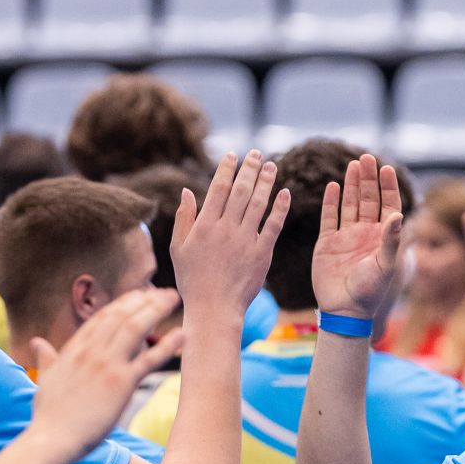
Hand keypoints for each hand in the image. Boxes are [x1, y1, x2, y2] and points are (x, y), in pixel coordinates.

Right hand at [29, 290, 182, 461]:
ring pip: (136, 328)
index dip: (123, 304)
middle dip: (144, 300)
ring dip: (156, 310)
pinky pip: (149, 360)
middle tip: (163, 292)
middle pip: (121, 316)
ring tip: (173, 298)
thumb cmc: (48, 416)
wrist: (52, 438)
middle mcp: (91, 351)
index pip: (102, 318)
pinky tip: (183, 334)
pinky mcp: (121, 383)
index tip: (139, 295)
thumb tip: (37, 343)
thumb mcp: (44, 380)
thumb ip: (46, 359)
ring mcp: (107, 365)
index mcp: (74, 348)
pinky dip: (168, 345)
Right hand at [171, 150, 289, 320]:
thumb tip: (186, 190)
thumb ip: (184, 218)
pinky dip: (280, 209)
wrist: (214, 309)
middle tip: (257, 153)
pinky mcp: (261, 255)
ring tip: (272, 166)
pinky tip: (285, 194)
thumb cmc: (193, 281)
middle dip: (249, 169)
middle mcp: (226, 229)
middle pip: (241, 191)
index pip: (218, 188)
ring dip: (266, 182)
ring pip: (258, 204)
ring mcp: (244, 241)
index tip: (234, 155)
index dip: (227, 169)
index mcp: (205, 225)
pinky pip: (273, 226)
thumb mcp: (179, 249)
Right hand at [311, 155, 403, 320]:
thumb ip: (392, 239)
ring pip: (350, 204)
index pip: (388, 206)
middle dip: (368, 179)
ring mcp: (346, 237)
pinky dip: (331, 201)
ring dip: (352, 185)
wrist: (344, 310)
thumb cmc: (370, 291)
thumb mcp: (386, 265)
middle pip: (369, 200)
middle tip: (366, 158)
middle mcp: (366, 234)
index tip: (386, 168)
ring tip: (353, 165)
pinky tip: (332, 186)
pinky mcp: (327, 242)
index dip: (388, 187)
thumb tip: (399, 214)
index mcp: (383, 238)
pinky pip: (329, 217)